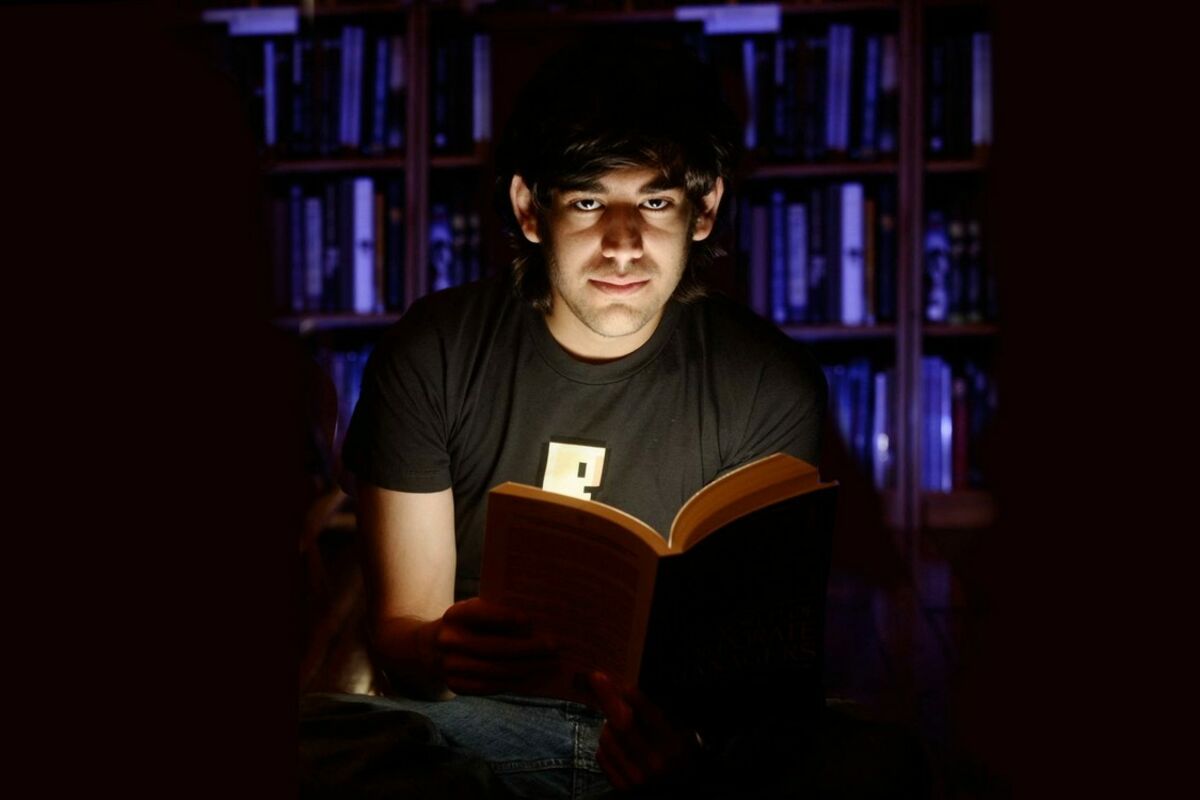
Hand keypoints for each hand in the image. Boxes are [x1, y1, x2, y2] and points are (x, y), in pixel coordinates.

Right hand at [433, 598, 559, 695]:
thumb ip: (496, 613)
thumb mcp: (473, 611)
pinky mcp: (456, 685)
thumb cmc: (466, 625)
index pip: (480, 615)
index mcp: (455, 615)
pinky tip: (533, 676)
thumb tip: (536, 624)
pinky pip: (491, 686)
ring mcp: (450, 666)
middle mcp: (449, 641)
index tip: (530, 620)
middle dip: (528, 649)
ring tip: (550, 664)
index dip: (505, 618)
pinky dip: (515, 682)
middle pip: (495, 648)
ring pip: (496, 670)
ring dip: (528, 668)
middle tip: (554, 647)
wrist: (430, 648)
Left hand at [588, 671, 702, 790]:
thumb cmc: (679, 761)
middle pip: (622, 723)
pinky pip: (601, 755)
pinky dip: (605, 746)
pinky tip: (617, 745)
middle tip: (597, 678)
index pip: (651, 717)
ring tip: (620, 726)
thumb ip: (662, 718)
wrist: (673, 795)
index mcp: (672, 747)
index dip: (636, 698)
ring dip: (608, 725)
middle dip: (607, 697)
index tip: (625, 684)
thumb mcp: (683, 738)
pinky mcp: (621, 786)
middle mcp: (654, 763)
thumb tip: (634, 692)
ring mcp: (636, 777)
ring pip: (607, 738)